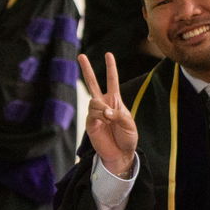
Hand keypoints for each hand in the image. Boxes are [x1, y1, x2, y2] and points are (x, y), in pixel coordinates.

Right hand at [78, 52, 138, 176]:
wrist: (121, 154)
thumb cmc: (128, 138)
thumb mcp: (129, 123)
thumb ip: (118, 114)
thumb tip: (104, 111)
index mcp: (115, 101)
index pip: (112, 81)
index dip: (111, 68)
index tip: (108, 54)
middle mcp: (103, 104)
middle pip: (92, 83)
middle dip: (86, 69)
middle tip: (80, 55)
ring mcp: (95, 113)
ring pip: (93, 101)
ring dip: (102, 108)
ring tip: (110, 118)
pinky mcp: (90, 123)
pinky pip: (92, 113)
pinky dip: (99, 115)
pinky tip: (105, 120)